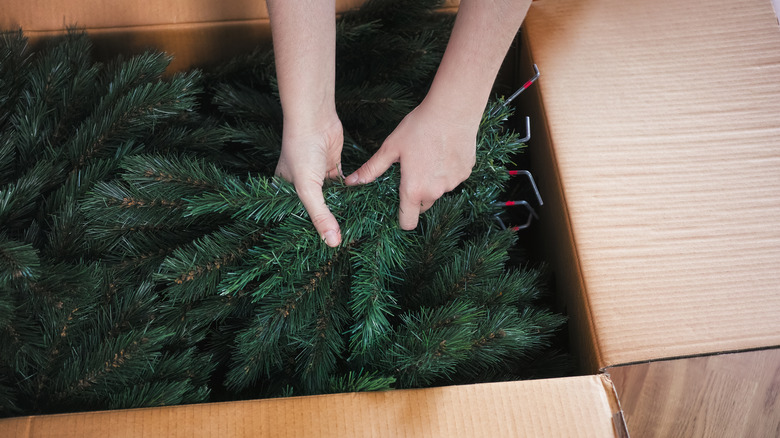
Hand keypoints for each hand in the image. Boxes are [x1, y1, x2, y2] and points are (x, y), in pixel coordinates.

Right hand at [275, 115, 343, 246]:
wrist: (314, 118)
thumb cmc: (301, 150)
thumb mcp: (308, 188)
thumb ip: (321, 215)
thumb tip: (333, 242)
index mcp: (287, 191)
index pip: (299, 217)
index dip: (312, 231)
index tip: (326, 247)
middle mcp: (301, 185)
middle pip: (318, 209)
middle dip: (330, 221)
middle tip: (345, 241)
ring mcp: (318, 177)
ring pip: (332, 199)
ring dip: (342, 209)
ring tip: (355, 227)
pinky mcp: (333, 168)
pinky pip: (342, 187)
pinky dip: (350, 195)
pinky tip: (360, 206)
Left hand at [344, 100, 476, 229]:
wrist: (452, 110)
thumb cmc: (418, 127)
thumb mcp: (390, 148)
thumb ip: (372, 169)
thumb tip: (350, 182)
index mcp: (414, 190)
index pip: (408, 222)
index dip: (402, 219)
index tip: (399, 208)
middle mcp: (435, 192)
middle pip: (423, 206)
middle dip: (416, 196)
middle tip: (412, 173)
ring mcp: (453, 183)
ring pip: (439, 190)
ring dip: (433, 182)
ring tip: (428, 157)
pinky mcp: (465, 173)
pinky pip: (453, 178)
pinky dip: (447, 171)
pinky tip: (443, 152)